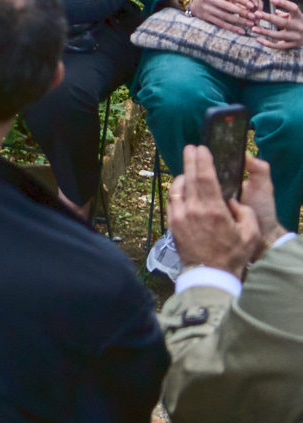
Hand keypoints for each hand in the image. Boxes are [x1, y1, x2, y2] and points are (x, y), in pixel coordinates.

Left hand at [171, 146, 267, 275]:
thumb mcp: (250, 233)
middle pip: (188, 177)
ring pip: (177, 187)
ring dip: (183, 175)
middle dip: (190, 160)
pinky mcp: (171, 222)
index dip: (202, 160)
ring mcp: (179, 216)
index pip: (204, 178)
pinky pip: (172, 199)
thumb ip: (245, 212)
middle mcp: (193, 210)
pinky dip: (176, 190)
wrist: (209, 274)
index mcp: (213, 211)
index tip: (202, 148)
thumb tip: (232, 201)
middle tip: (191, 148)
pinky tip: (182, 188)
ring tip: (189, 170)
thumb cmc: (232, 255)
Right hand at [191, 0, 261, 31]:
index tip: (252, 5)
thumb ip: (234, 1)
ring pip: (225, 16)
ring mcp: (207, 8)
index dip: (241, 0)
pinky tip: (241, 31)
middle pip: (227, 6)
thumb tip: (251, 8)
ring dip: (239, 21)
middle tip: (253, 17)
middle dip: (241, 12)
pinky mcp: (206, 17)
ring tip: (250, 24)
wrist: (195, 4)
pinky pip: (221, 24)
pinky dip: (232, 28)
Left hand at [256, 0, 302, 50]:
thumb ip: (280, 13)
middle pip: (283, 22)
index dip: (283, 3)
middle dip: (269, 18)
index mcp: (299, 17)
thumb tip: (263, 7)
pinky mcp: (292, 45)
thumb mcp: (293, 16)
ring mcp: (296, 37)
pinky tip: (258, 39)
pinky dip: (268, 44)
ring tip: (253, 28)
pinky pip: (279, 46)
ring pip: (279, 35)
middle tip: (256, 14)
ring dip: (265, 32)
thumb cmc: (297, 22)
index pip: (293, 8)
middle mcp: (298, 27)